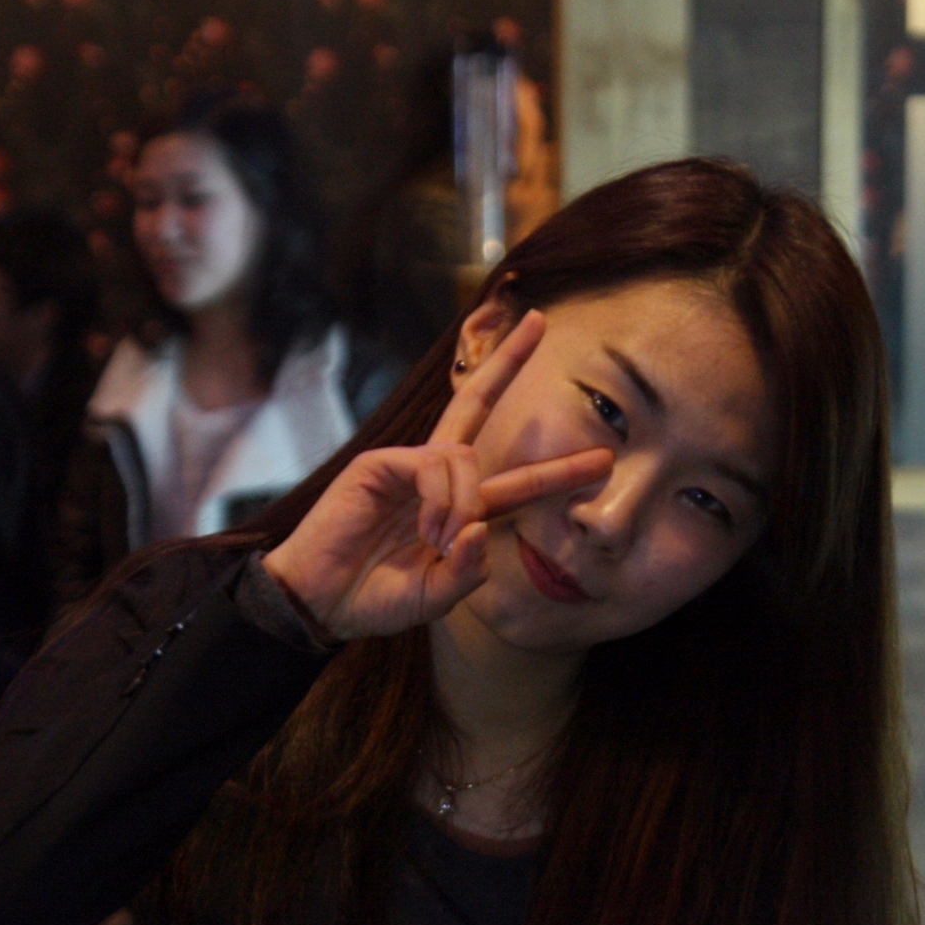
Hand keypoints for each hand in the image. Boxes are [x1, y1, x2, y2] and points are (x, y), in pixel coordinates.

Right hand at [262, 310, 612, 641]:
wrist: (321, 603)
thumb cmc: (374, 599)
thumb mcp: (436, 595)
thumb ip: (468, 570)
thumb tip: (479, 527)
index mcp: (459, 510)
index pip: (517, 483)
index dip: (559, 470)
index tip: (604, 459)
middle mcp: (436, 478)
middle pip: (477, 405)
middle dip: (509, 362)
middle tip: (539, 321)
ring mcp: (407, 466)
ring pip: (463, 458)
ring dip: (462, 503)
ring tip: (438, 542)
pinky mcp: (380, 464)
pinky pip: (432, 465)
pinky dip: (440, 500)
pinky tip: (426, 530)